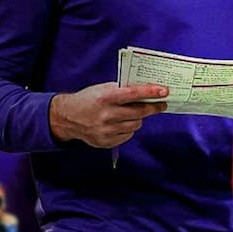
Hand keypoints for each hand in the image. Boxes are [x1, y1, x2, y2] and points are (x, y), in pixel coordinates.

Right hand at [49, 82, 168, 147]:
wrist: (67, 118)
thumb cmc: (88, 100)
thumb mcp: (103, 89)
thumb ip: (123, 90)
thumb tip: (147, 91)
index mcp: (106, 98)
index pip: (133, 94)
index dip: (151, 92)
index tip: (164, 91)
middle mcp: (106, 115)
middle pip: (139, 112)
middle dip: (153, 107)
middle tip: (162, 103)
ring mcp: (106, 131)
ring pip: (136, 125)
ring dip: (139, 118)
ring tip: (134, 113)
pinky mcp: (105, 142)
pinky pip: (127, 135)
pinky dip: (128, 129)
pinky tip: (121, 123)